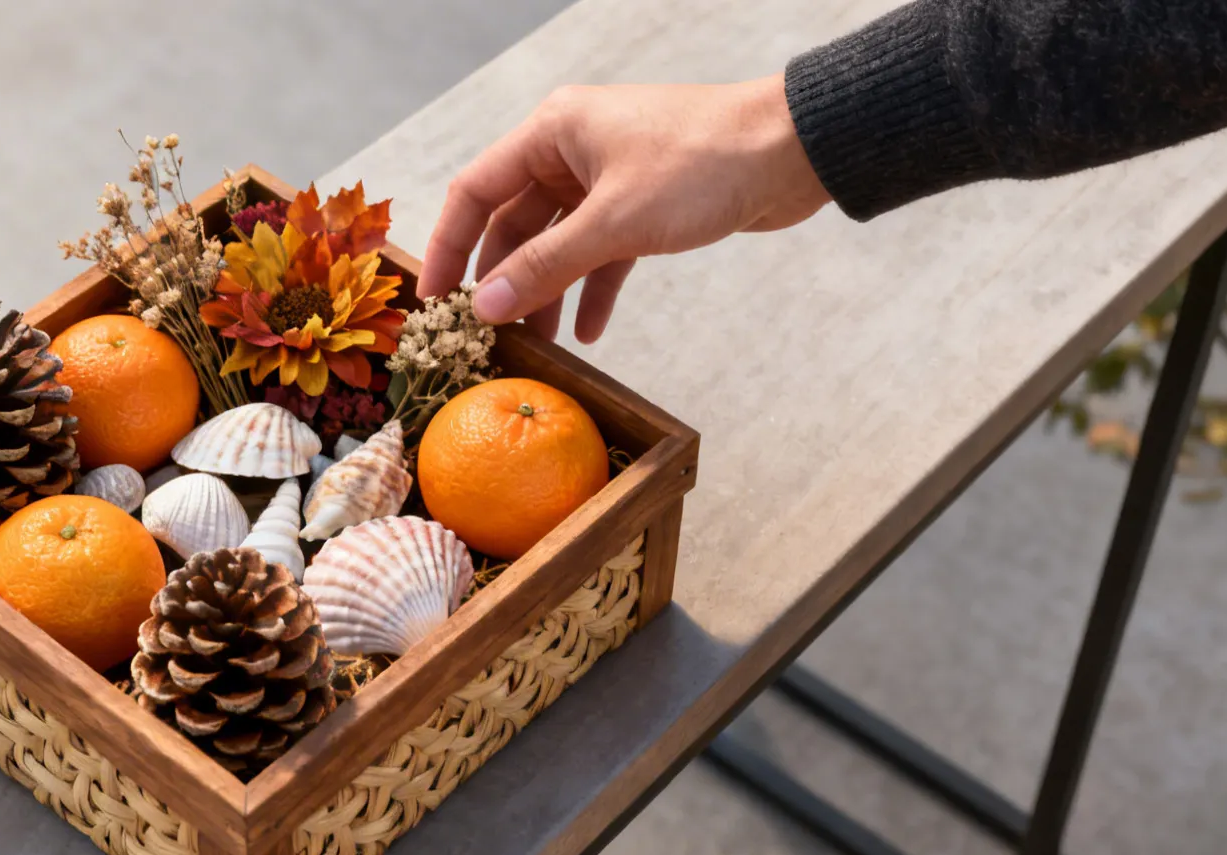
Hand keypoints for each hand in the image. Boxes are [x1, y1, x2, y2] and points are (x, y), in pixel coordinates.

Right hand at [418, 74, 831, 342]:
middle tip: (486, 336)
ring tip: (537, 349)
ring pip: (557, 244)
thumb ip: (544, 267)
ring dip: (546, 294)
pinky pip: (600, 254)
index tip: (432, 301)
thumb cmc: (702, 164)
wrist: (793, 151)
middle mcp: (572, 150)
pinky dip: (592, 290)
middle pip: (513, 223)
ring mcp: (608, 179)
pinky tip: (590, 335)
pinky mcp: (643, 206)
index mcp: (552, 132)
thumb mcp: (612, 222)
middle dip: (501, 281)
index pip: (475, 191)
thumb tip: (484, 307)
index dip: (447, 246)